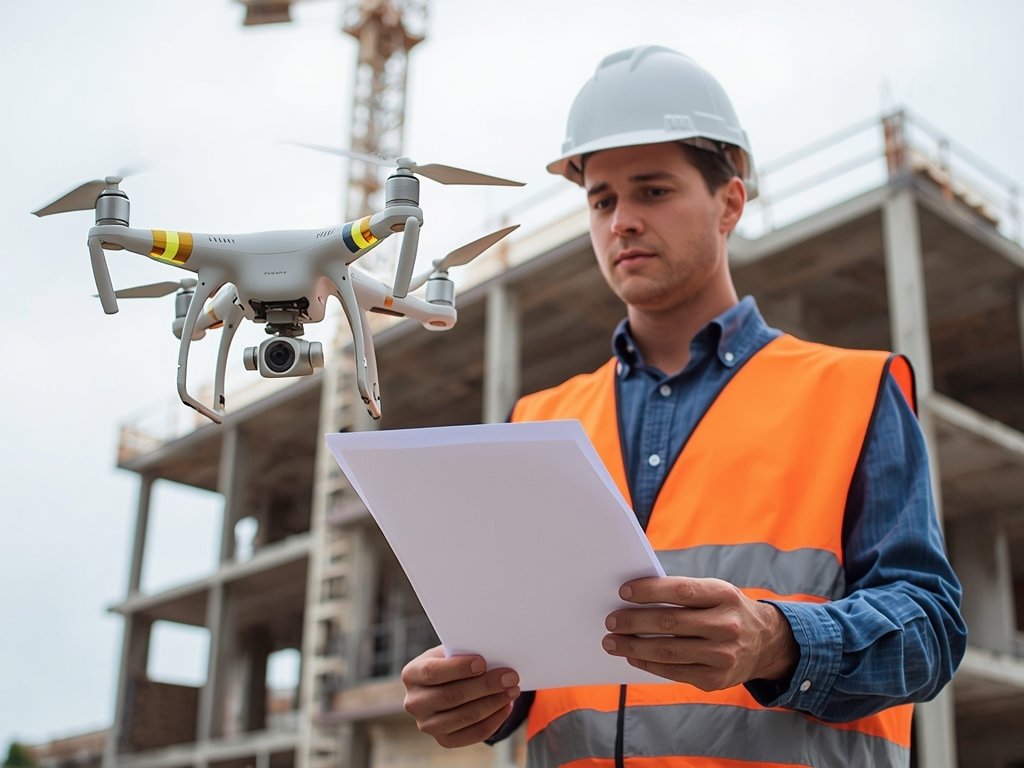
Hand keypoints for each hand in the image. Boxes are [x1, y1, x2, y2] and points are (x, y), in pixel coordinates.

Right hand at [401, 645, 520, 747]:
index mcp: (412, 674)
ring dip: (493, 703)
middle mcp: (414, 703)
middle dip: (485, 686)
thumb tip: (493, 655)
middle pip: (451, 696)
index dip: (457, 668)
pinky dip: (494, 720)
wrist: (445, 684)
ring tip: (512, 690)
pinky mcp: (444, 740)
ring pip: (464, 717)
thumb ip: (463, 652)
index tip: (482, 663)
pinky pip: (473, 734)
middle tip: (510, 677)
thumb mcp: (449, 652)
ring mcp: (427, 725)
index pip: (432, 672)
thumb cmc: (450, 662)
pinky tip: (506, 706)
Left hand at [603, 576, 797, 689]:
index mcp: (724, 595)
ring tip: (612, 642)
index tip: (624, 592)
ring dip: (634, 647)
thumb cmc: (727, 611)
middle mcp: (726, 626)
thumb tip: (634, 597)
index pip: (682, 590)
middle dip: (634, 622)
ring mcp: (722, 656)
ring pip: (668, 651)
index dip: (650, 590)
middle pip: (670, 623)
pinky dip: (649, 664)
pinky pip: (673, 672)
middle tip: (611, 620)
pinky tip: (633, 657)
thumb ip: (683, 593)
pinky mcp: (715, 680)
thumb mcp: (716, 592)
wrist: (766, 644)